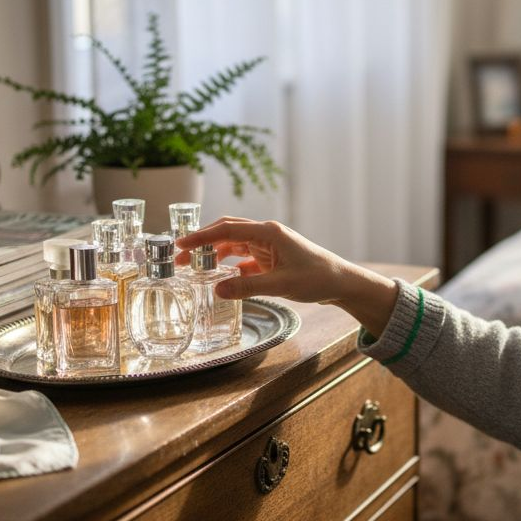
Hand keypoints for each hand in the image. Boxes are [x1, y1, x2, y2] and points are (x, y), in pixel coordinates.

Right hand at [175, 217, 398, 334]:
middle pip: (226, 233)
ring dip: (213, 255)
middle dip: (202, 243)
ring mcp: (269, 246)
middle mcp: (266, 234)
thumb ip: (248, 288)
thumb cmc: (317, 278)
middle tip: (179, 257)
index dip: (201, 237)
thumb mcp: (281, 285)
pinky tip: (218, 278)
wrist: (341, 283)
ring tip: (192, 269)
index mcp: (268, 232)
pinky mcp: (271, 259)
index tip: (180, 245)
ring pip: (233, 246)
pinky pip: (243, 260)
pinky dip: (229, 267)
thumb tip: (216, 290)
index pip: (227, 230)